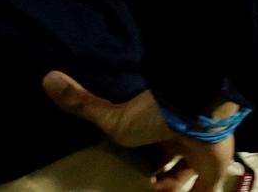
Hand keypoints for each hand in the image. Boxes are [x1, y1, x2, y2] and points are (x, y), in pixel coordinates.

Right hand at [42, 73, 236, 190]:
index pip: (148, 140)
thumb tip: (46, 77)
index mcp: (156, 124)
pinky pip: (204, 190)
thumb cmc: (154, 115)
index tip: (131, 167)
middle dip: (156, 172)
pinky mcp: (211, 170)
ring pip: (185, 173)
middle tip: (142, 183)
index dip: (141, 154)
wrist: (194, 114)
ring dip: (171, 187)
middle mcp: (177, 137)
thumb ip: (83, 104)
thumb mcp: (112, 117)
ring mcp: (197, 153)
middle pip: (167, 157)